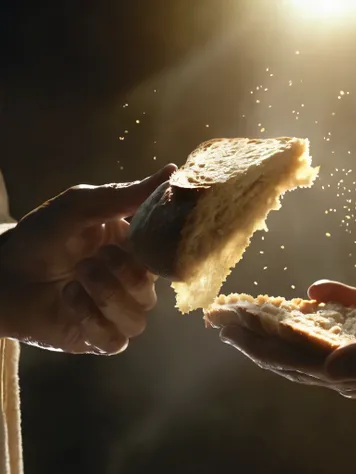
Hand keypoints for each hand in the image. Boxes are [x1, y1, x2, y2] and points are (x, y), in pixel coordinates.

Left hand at [0, 164, 175, 354]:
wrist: (1, 274)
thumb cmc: (42, 235)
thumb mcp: (81, 206)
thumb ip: (127, 195)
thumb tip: (174, 169)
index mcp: (134, 252)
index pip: (167, 257)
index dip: (162, 253)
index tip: (141, 242)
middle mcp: (130, 284)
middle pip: (152, 292)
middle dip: (122, 275)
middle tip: (91, 259)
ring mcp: (115, 313)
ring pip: (138, 319)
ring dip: (106, 297)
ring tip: (76, 278)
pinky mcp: (98, 338)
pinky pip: (117, 341)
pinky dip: (94, 322)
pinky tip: (70, 301)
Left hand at [220, 277, 355, 403]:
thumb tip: (329, 372)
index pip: (293, 360)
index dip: (257, 345)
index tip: (226, 328)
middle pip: (293, 349)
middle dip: (254, 334)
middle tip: (219, 318)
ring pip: (313, 333)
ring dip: (278, 320)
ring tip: (246, 310)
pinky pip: (349, 312)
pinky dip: (329, 301)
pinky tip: (312, 292)